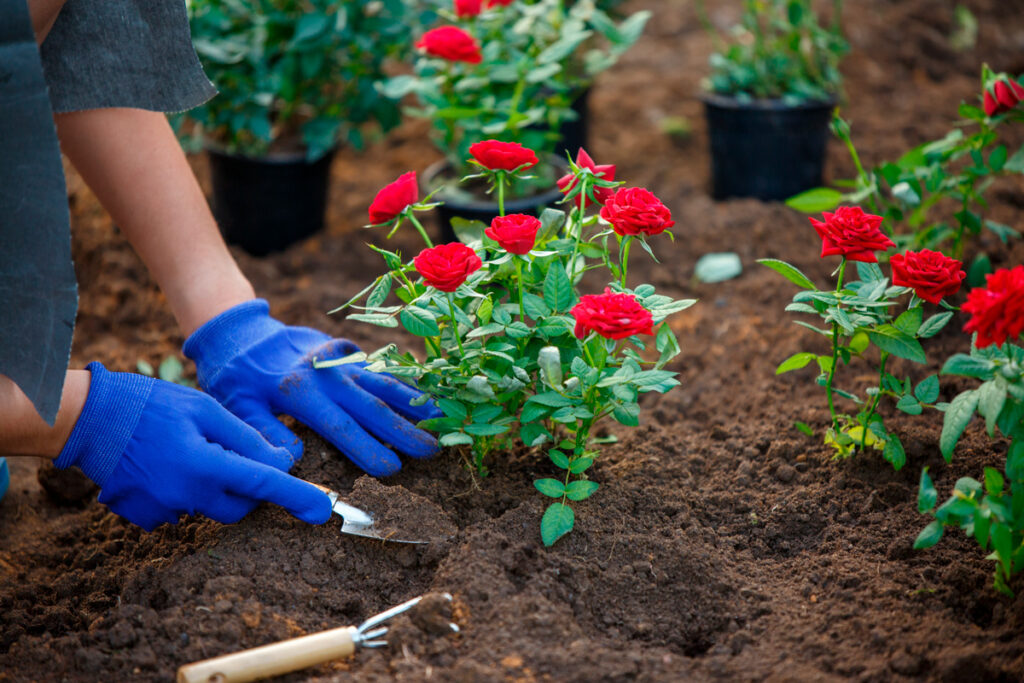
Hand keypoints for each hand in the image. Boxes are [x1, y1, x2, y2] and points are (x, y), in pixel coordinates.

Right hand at [55, 362, 331, 530]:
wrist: (88, 418)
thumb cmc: (150, 404)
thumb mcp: (204, 409)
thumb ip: (245, 438)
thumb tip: (282, 462)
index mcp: (204, 465)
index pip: (263, 485)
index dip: (298, 497)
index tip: (323, 510)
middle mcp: (186, 495)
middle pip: (240, 507)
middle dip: (249, 488)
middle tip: (232, 454)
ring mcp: (163, 511)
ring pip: (210, 508)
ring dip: (214, 486)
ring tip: (187, 450)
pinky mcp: (145, 517)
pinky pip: (182, 510)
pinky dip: (185, 491)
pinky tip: (166, 465)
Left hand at [183, 300, 439, 475]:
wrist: (240, 329)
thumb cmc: (235, 375)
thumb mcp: (236, 405)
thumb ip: (262, 432)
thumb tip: (290, 460)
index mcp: (299, 392)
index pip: (340, 427)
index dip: (368, 449)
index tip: (393, 470)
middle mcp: (327, 374)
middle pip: (372, 406)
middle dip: (404, 431)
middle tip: (432, 451)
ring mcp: (339, 360)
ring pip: (381, 383)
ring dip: (412, 402)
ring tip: (439, 417)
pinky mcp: (345, 351)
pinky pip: (378, 368)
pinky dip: (402, 381)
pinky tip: (422, 392)